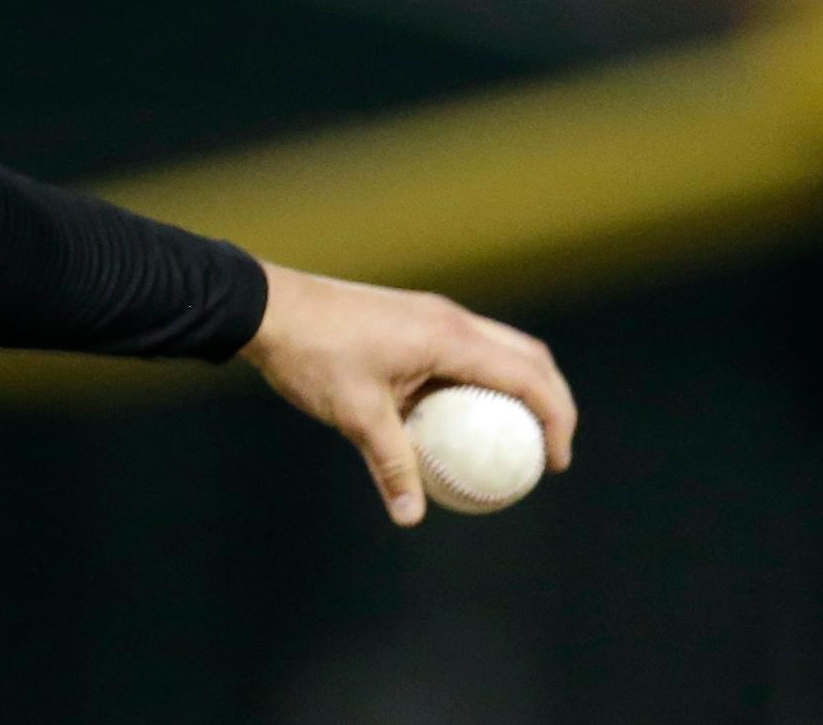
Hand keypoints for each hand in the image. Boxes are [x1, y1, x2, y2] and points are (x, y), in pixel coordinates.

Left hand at [238, 262, 575, 525]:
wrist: (266, 306)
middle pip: (527, 356)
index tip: (555, 463)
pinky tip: (459, 419)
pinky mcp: (410, 317)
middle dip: (551, 400)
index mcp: (449, 337)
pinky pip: (464, 350)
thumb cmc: (312, 355)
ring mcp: (430, 314)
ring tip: (513, 438)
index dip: (556, 418)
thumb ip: (391, 463)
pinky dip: (480, 381)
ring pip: (498, 348)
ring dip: (517, 387)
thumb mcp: (354, 415)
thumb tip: (410, 516)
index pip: (528, 376)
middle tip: (549, 451)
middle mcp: (449, 319)